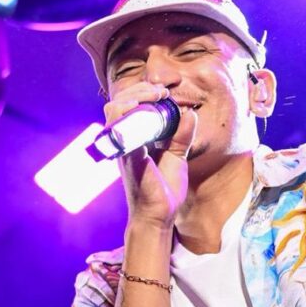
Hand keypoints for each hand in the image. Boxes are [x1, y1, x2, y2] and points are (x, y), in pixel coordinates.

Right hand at [106, 81, 198, 230]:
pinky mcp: (125, 155)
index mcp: (135, 137)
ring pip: (115, 109)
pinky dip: (128, 114)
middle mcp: (124, 139)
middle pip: (120, 102)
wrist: (158, 216)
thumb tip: (190, 113)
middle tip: (162, 91)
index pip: (131, 105)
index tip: (165, 91)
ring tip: (156, 95)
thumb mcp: (176, 157)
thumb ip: (181, 136)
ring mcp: (122, 146)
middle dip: (140, 90)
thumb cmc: (164, 190)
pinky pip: (118, 128)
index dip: (144, 92)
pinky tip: (144, 108)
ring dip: (135, 96)